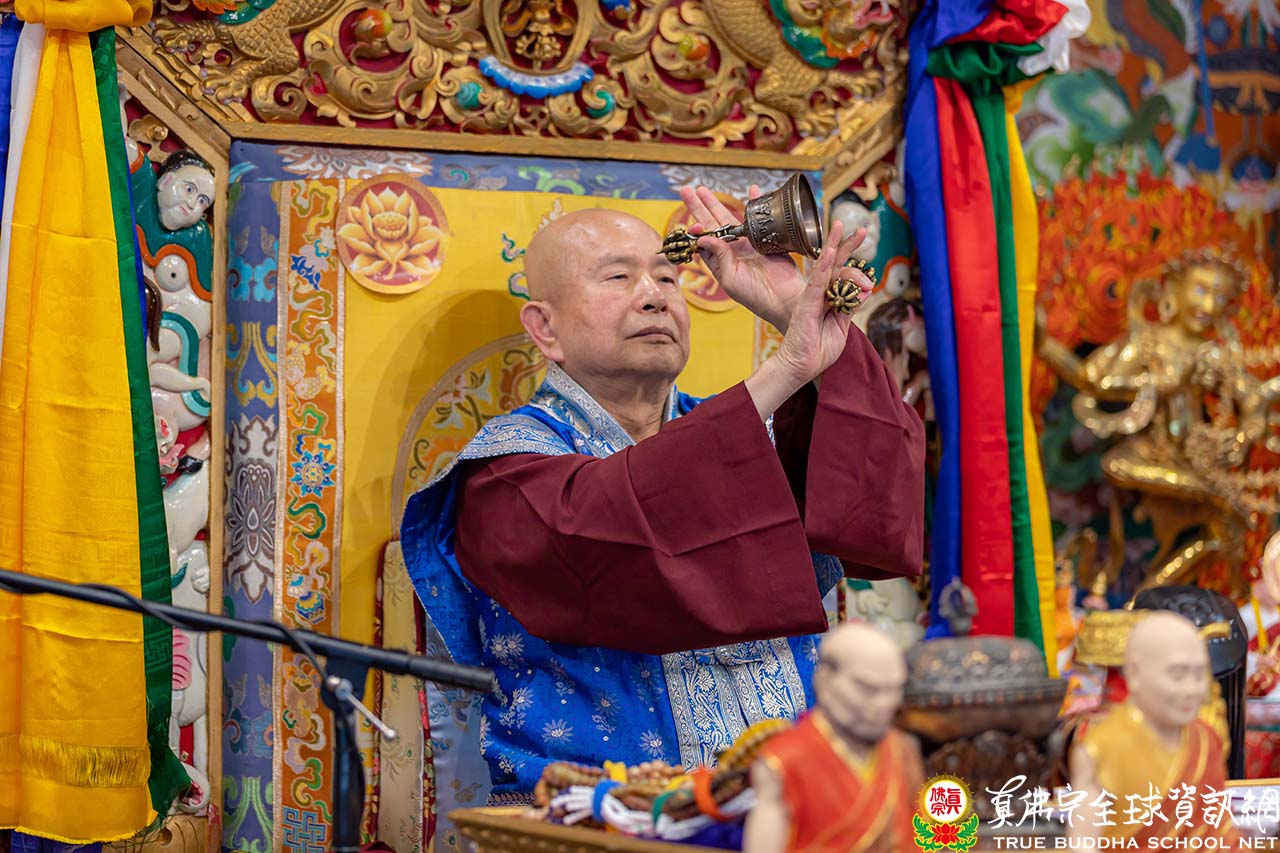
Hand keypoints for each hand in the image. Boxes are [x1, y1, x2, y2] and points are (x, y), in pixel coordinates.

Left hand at [680, 184, 866, 331]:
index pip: (703, 241)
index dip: (696, 229)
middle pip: (712, 223)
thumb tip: (704, 237)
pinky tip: (752, 189)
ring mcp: (749, 242)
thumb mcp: (730, 279)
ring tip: (704, 189)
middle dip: (700, 207)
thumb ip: (718, 256)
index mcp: (720, 262)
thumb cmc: (755, 296)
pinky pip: (758, 217)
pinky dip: (755, 203)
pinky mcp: (766, 238)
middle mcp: (732, 250)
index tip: (692, 223)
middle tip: (687, 190)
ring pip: (730, 217)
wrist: (783, 299)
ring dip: (718, 202)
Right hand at [770, 220, 859, 385]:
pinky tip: (828, 252)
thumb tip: (865, 290)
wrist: (801, 366)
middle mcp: (818, 294)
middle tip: (859, 227)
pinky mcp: (806, 305)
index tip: (863, 245)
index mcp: (828, 299)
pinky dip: (823, 267)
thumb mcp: (841, 327)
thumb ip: (850, 308)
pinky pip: (816, 283)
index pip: (841, 274)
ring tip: (840, 227)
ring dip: (833, 246)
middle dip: (846, 244)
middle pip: (833, 264)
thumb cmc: (818, 350)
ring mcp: (811, 297)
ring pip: (824, 267)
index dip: (852, 260)